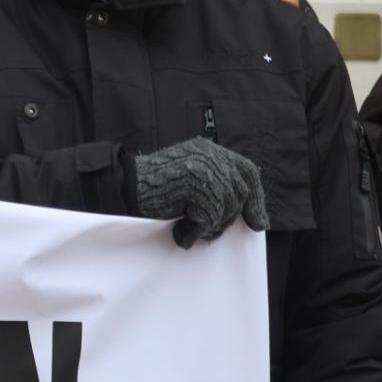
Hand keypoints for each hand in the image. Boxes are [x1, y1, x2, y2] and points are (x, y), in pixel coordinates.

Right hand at [133, 137, 269, 248]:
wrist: (124, 186)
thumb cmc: (154, 188)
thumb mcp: (190, 177)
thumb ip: (215, 183)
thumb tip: (250, 212)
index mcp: (208, 149)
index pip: (247, 171)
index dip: (256, 198)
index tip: (258, 222)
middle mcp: (208, 155)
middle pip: (240, 192)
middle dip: (230, 217)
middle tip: (209, 231)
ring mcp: (202, 168)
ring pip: (226, 208)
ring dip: (210, 226)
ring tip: (188, 228)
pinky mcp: (194, 185)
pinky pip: (209, 217)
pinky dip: (195, 230)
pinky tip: (181, 231)